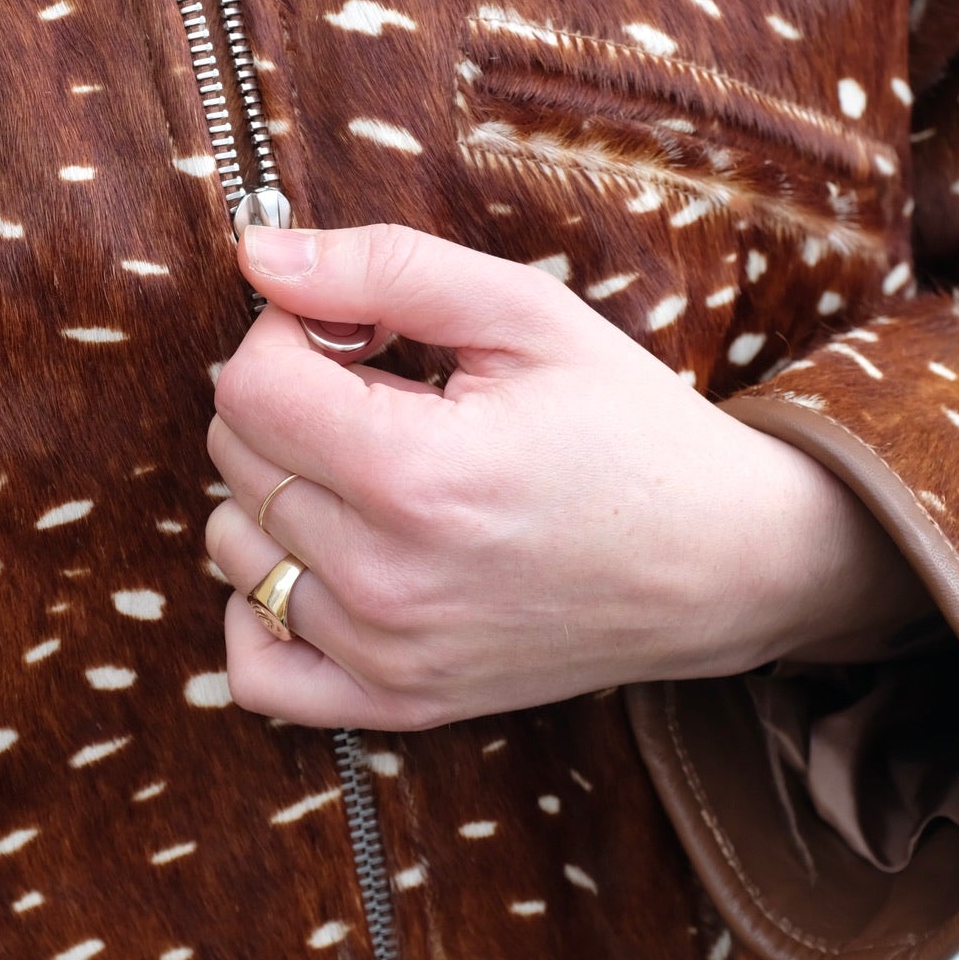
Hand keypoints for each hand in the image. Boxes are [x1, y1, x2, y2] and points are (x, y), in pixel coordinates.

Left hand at [205, 224, 930, 729]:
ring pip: (235, 546)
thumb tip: (257, 257)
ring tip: (379, 475)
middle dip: (291, 403)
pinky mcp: (396, 702)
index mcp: (415, 475)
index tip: (361, 337)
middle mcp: (386, 580)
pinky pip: (257, 665)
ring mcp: (386, 654)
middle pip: (236, 457)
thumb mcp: (525, 313)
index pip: (249, 384)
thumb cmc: (628, 426)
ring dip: (281, 495)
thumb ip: (383, 269)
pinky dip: (265, 609)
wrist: (722, 560)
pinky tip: (330, 560)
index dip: (292, 334)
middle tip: (388, 398)